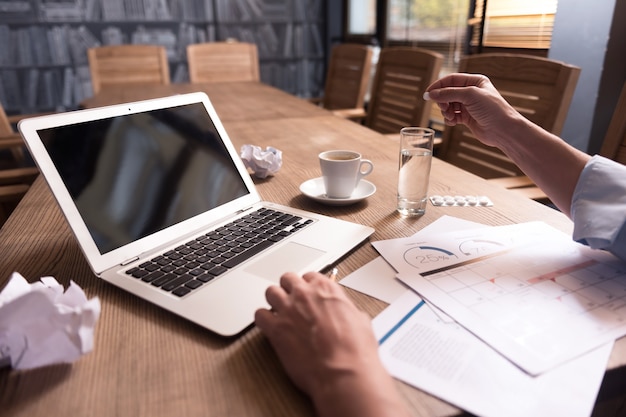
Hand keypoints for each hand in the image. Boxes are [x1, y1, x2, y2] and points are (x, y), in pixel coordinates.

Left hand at [255, 271, 377, 396]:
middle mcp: (304, 294)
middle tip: (292, 301)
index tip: (308, 294)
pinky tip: (269, 327)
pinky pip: (259, 315)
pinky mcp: (275, 329)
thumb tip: (347, 315)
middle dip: (289, 289)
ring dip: (274, 301)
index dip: (308, 287)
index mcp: (326, 289)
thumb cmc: (355, 350)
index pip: (309, 276)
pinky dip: (263, 320)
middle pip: (287, 279)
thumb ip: (347, 311)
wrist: (343, 372)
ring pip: (271, 292)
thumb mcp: (361, 321)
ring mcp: (288, 310)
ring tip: (278, 312)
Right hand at [424, 73, 522, 147]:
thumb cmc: (492, 109)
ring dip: (446, 111)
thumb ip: (449, 93)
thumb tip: (431, 94)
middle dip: (443, 100)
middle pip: (448, 92)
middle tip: (443, 107)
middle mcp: (472, 92)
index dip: (438, 86)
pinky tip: (452, 122)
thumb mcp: (470, 95)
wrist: (502, 129)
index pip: (451, 80)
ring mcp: (469, 105)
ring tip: (450, 116)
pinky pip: (452, 116)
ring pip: (449, 105)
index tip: (428, 94)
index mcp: (475, 81)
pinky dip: (449, 119)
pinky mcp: (467, 118)